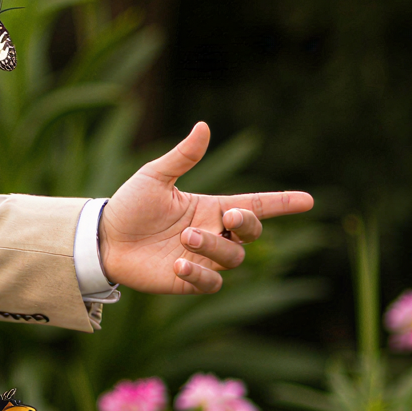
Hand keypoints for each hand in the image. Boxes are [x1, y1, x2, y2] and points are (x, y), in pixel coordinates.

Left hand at [99, 121, 313, 294]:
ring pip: (233, 257)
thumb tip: (203, 126)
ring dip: (214, 247)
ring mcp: (203, 259)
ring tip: (185, 237)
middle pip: (251, 233)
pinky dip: (200, 275)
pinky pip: (211, 284)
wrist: (103, 237)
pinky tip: (178, 264)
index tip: (308, 200)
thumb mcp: (154, 177)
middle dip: (248, 224)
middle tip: (227, 216)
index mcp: (211, 208)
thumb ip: (182, 157)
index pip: (255, 206)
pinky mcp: (188, 280)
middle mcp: (213, 233)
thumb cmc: (130, 206)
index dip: (282, 203)